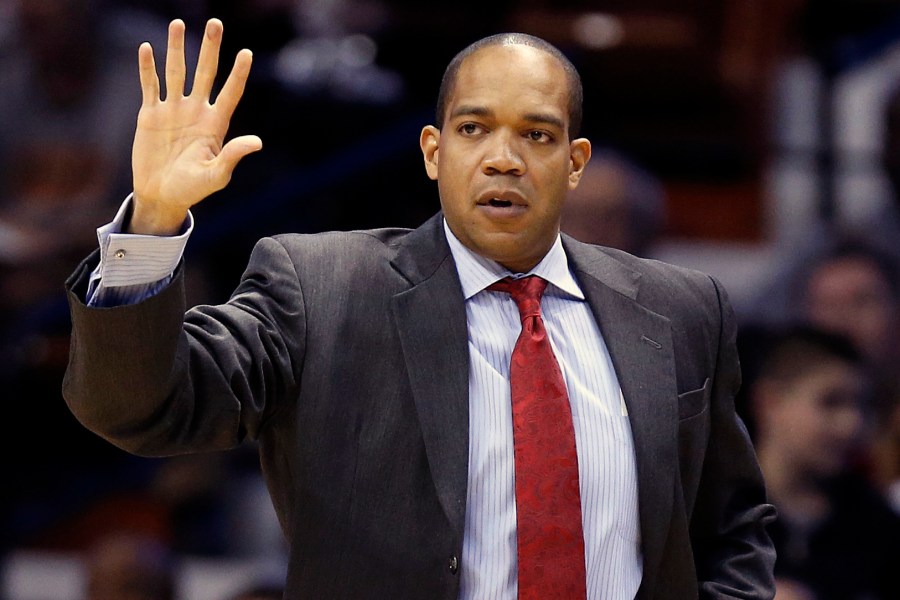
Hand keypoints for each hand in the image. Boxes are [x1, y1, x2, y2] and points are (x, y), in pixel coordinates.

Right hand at [130, 18, 261, 234]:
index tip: (246, 53)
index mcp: (215, 124)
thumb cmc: (192, 190)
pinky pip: (150, 86)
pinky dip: (147, 68)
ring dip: (177, 49)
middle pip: (205, 73)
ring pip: (176, 72)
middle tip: (215, 24)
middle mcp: (196, 111)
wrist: (161, 196)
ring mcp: (173, 110)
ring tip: (178, 24)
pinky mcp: (150, 115)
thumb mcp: (216, 176)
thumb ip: (233, 156)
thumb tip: (257, 142)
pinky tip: (146, 48)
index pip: (230, 93)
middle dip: (210, 49)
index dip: (238, 74)